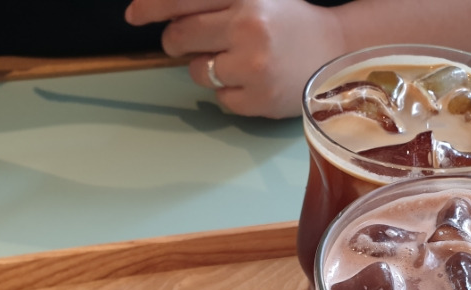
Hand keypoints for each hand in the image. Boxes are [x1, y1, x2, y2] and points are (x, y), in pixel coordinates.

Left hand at [125, 0, 344, 117]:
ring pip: (197, 72)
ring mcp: (254, 67)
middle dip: (177, 42)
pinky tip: (251, 81)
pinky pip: (220, 98)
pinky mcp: (259, 99)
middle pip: (182, 37)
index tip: (134, 15)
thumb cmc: (289, 23)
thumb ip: (214, 3)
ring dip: (206, 68)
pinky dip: (229, 92)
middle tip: (189, 44)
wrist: (337, 53)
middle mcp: (248, 28)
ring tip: (236, 62)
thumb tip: (167, 14)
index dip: (151, 7)